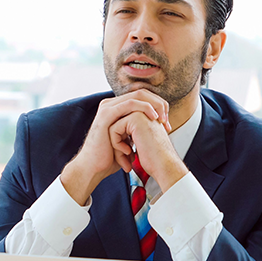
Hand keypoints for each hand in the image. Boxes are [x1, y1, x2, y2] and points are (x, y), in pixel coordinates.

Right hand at [60, 89, 170, 204]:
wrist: (94, 167)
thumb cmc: (110, 157)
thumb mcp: (127, 140)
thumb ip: (136, 130)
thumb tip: (153, 128)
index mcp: (116, 109)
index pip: (142, 98)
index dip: (158, 106)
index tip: (166, 123)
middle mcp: (111, 105)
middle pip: (142, 93)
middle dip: (159, 105)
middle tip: (167, 121)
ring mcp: (108, 107)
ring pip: (138, 95)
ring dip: (154, 106)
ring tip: (162, 120)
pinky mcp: (107, 114)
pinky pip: (130, 104)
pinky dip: (144, 108)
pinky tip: (153, 117)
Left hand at [109, 111, 187, 191]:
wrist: (166, 166)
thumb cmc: (154, 159)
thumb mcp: (139, 144)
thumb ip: (128, 135)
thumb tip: (112, 133)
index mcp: (145, 118)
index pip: (121, 127)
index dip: (121, 143)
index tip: (129, 156)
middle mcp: (143, 113)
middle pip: (116, 127)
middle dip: (118, 145)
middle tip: (126, 160)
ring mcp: (140, 113)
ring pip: (113, 128)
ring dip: (116, 146)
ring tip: (127, 158)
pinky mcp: (135, 118)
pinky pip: (113, 129)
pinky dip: (117, 144)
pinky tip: (129, 152)